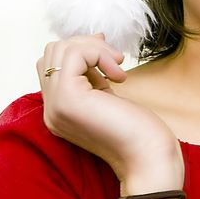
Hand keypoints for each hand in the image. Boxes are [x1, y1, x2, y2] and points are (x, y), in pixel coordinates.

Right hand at [37, 34, 183, 192]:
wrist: (149, 159)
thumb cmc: (139, 131)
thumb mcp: (109, 96)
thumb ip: (95, 75)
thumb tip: (96, 39)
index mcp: (60, 110)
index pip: (50, 65)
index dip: (80, 52)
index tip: (109, 57)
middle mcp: (51, 110)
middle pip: (51, 53)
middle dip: (86, 45)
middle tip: (115, 60)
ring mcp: (56, 106)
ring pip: (59, 50)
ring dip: (94, 49)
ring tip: (118, 68)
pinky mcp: (68, 100)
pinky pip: (73, 55)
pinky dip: (98, 54)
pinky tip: (119, 77)